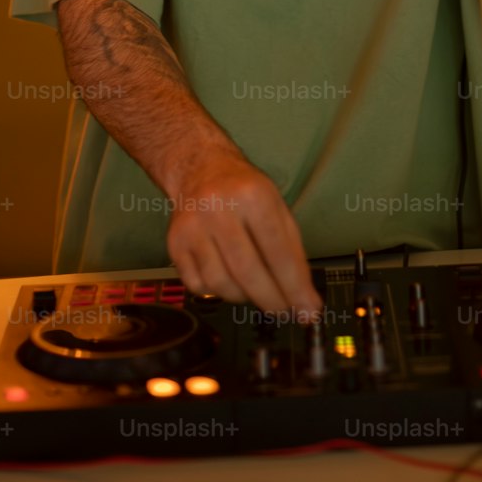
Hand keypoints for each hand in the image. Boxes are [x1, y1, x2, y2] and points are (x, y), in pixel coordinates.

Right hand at [165, 142, 323, 318]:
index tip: (307, 311)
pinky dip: (218, 293)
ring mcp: (192, 226)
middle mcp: (218, 208)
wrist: (200, 169)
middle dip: (271, 300)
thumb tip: (306, 299)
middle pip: (247, 271)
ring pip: (221, 284)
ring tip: (257, 290)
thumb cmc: (245, 192)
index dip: (294, 286)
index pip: (277, 250)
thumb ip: (292, 251)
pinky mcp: (174, 243)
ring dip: (245, 297)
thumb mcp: (277, 207)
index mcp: (252, 195)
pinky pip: (198, 286)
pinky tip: (229, 280)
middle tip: (285, 312)